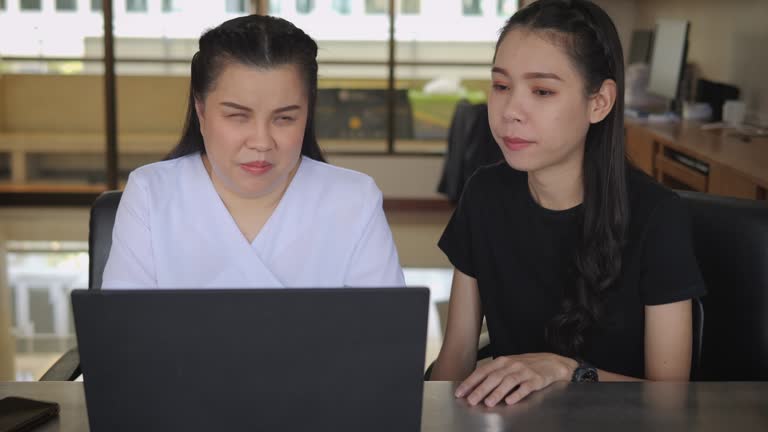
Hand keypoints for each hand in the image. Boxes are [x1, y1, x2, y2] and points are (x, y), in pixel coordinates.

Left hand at [454, 353, 577, 406]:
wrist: (552, 363)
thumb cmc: (526, 366)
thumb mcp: (508, 366)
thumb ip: (492, 375)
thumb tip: (473, 387)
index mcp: (501, 361)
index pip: (482, 371)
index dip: (470, 382)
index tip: (460, 392)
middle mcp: (511, 365)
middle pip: (493, 377)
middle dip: (481, 389)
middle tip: (471, 400)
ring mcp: (524, 371)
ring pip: (508, 382)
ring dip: (497, 393)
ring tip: (488, 403)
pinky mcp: (536, 380)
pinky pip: (525, 387)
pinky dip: (517, 394)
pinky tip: (510, 401)